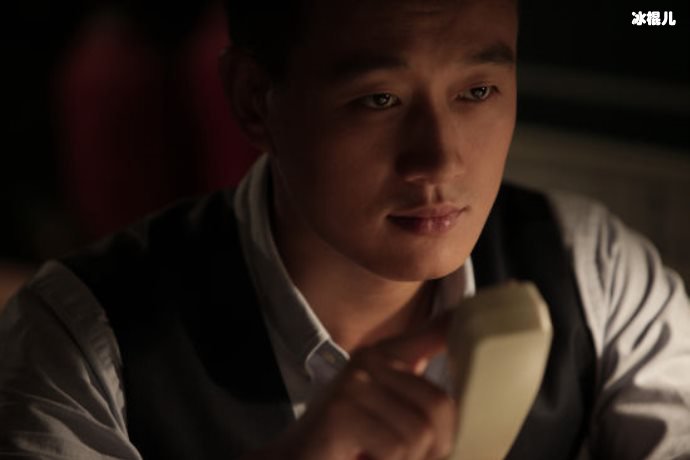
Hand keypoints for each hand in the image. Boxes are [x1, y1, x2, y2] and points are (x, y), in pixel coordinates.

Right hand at [260, 315, 456, 459]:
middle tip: (400, 456)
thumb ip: (417, 361)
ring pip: (420, 433)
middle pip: (439, 406)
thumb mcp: (386, 400)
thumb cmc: (344, 439)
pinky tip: (360, 458)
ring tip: (376, 456)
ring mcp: (352, 386)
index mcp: (380, 355)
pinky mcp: (341, 415)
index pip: (436, 344)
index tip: (456, 358)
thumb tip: (456, 320)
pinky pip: (396, 448)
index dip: (451, 353)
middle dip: (432, 445)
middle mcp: (366, 361)